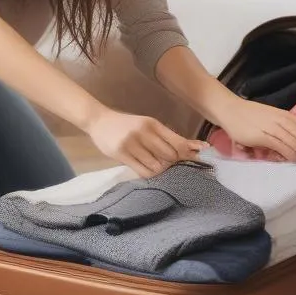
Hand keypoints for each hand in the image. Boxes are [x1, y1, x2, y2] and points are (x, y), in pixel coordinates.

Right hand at [87, 108, 206, 178]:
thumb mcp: (147, 125)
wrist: (99, 121)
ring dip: (160, 170)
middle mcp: (144, 132)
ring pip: (157, 166)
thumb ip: (166, 137)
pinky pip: (143, 171)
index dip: (189, 153)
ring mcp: (132, 143)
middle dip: (173, 163)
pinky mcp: (121, 153)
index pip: (178, 142)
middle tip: (170, 164)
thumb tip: (194, 148)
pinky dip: (149, 173)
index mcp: (153, 124)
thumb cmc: (126, 124)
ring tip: (155, 166)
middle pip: (170, 156)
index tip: (197, 158)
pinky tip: (146, 169)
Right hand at [217, 97, 295, 162]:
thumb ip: (283, 126)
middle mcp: (282, 120)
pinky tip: (291, 160)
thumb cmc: (250, 115)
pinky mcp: (262, 136)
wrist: (230, 109)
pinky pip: (282, 147)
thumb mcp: (271, 116)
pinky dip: (290, 155)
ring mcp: (273, 128)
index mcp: (286, 115)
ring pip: (295, 143)